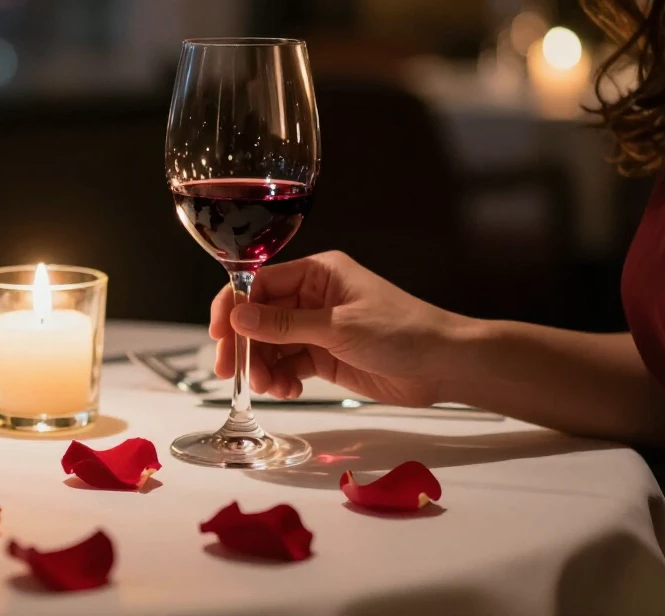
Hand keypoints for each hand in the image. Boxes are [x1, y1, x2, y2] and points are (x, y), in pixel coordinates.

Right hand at [209, 251, 464, 407]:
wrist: (445, 366)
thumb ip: (285, 324)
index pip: (260, 283)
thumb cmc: (402, 332)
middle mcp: (313, 297)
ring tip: (268, 388)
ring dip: (262, 366)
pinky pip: (289, 364)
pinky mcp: (325, 356)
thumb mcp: (339, 327)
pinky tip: (287, 391)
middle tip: (229, 372)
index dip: (234, 306)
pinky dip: (281, 379)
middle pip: (260, 316)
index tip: (219, 334)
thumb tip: (237, 317)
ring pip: (271, 344)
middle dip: (244, 344)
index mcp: (318, 273)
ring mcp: (318, 327)